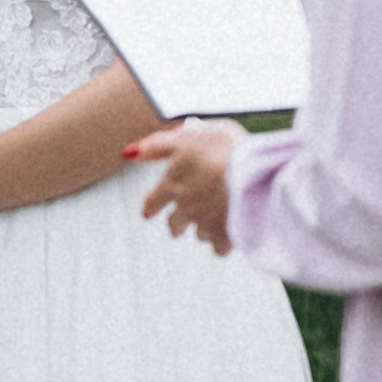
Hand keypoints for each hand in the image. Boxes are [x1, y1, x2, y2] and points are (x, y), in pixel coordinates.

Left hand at [133, 120, 245, 254]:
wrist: (251, 173)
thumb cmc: (222, 148)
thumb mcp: (187, 136)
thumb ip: (159, 145)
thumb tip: (129, 153)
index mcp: (173, 183)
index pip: (153, 200)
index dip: (151, 206)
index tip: (147, 213)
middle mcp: (185, 207)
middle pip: (175, 223)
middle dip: (176, 225)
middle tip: (177, 229)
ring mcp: (205, 223)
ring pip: (199, 233)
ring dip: (203, 228)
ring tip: (212, 223)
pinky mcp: (225, 236)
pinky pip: (220, 246)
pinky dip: (223, 242)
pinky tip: (228, 238)